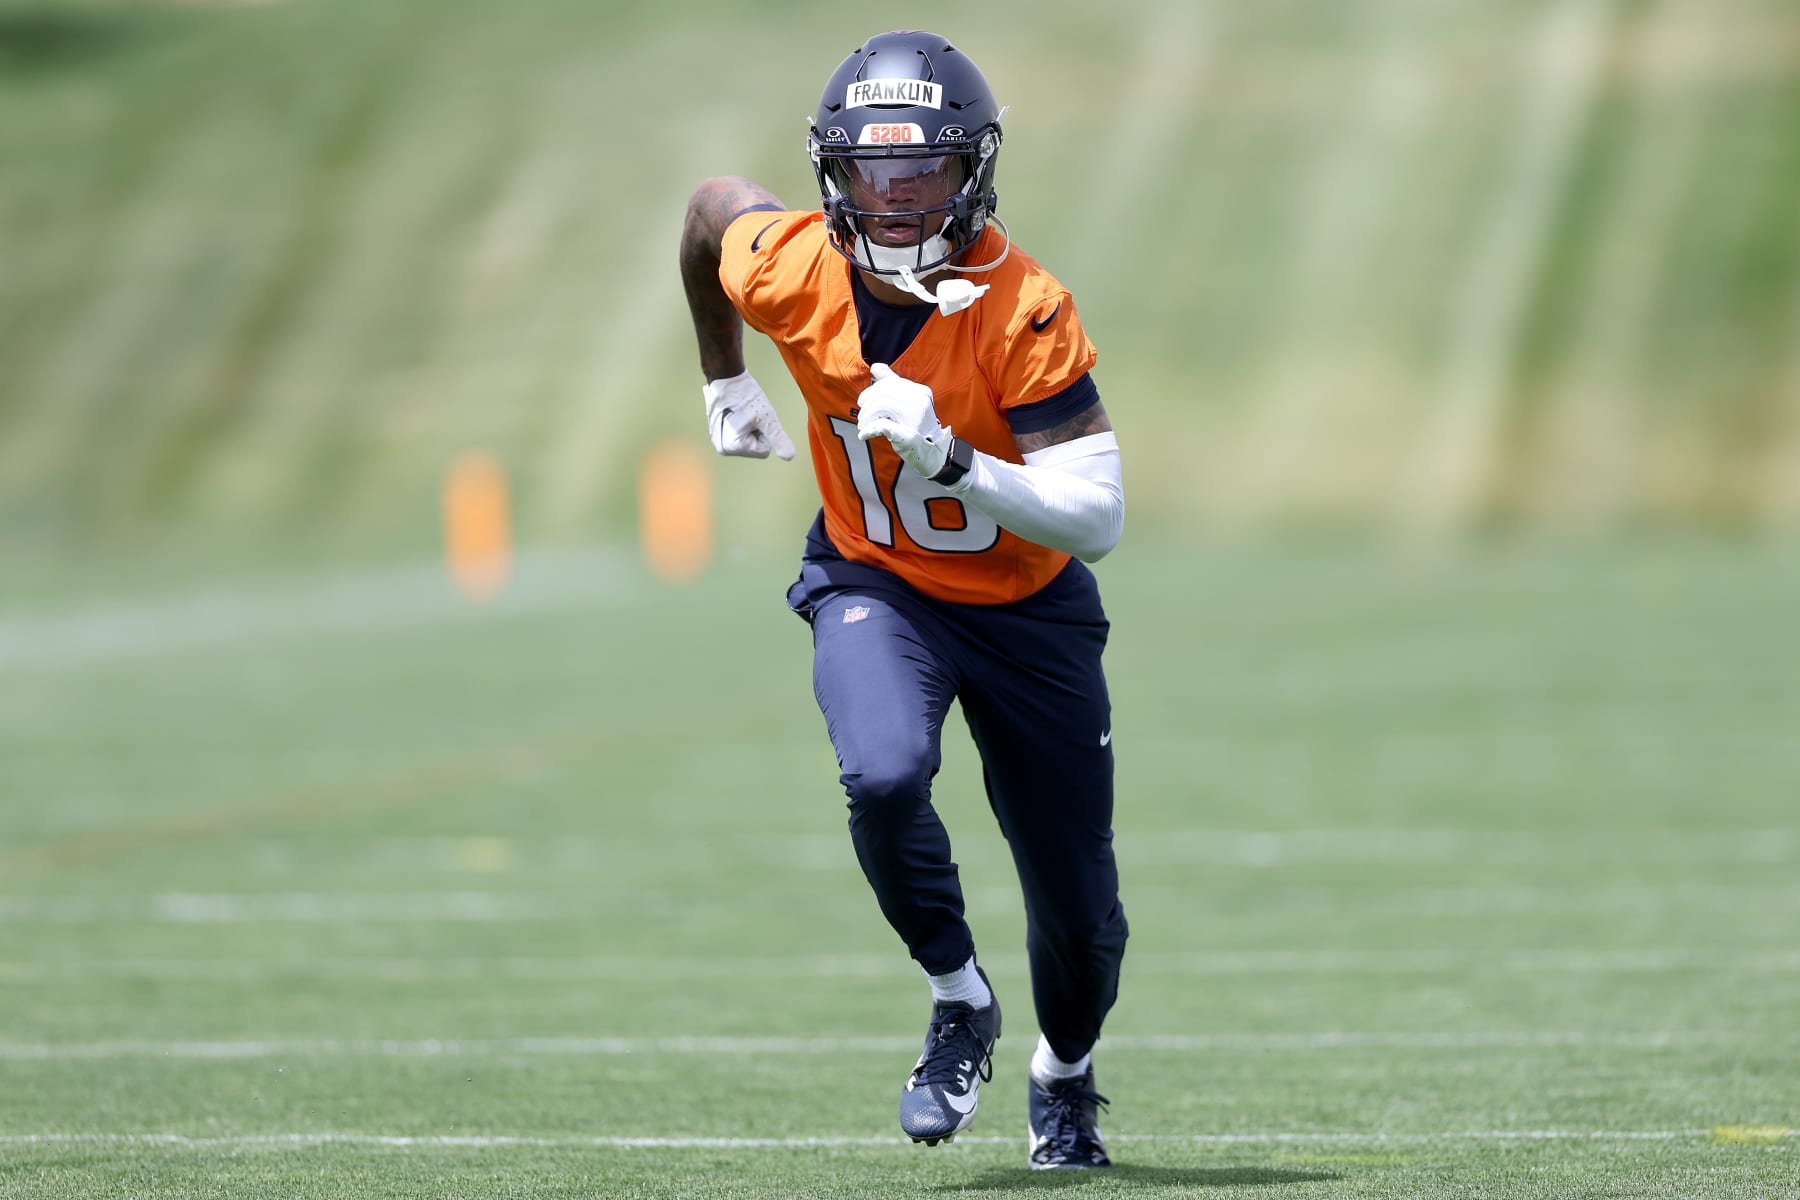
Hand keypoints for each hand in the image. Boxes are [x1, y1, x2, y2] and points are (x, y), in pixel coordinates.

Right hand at [702, 372, 795, 459]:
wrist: (727, 377)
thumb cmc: (746, 395)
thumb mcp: (767, 416)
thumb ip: (778, 437)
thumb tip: (790, 457)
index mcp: (731, 447)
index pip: (763, 450)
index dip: (765, 432)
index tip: (755, 417)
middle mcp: (723, 448)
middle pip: (754, 447)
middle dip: (756, 431)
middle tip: (748, 414)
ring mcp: (719, 441)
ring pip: (748, 440)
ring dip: (749, 427)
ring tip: (741, 412)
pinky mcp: (718, 433)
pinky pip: (739, 434)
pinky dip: (741, 424)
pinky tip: (735, 412)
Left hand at [856, 363, 950, 478]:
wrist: (932, 454)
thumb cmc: (916, 428)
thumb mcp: (906, 403)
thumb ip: (892, 384)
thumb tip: (875, 367)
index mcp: (921, 392)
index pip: (890, 383)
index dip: (871, 391)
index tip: (863, 403)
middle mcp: (921, 401)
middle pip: (883, 393)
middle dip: (867, 404)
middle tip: (861, 417)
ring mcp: (917, 417)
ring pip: (881, 405)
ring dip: (866, 416)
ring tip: (863, 426)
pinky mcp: (909, 435)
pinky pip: (881, 425)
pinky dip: (869, 429)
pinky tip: (864, 434)